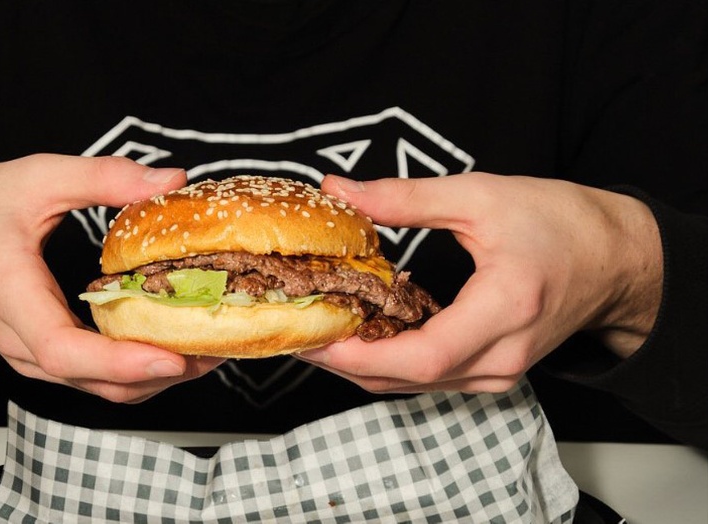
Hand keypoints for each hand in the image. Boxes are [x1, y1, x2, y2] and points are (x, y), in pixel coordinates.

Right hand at [0, 154, 223, 402]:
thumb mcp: (35, 177)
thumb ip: (102, 177)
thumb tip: (169, 179)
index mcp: (9, 294)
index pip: (63, 350)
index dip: (120, 361)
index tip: (172, 356)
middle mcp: (20, 341)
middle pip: (95, 381)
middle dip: (161, 374)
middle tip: (218, 347)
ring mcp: (33, 357)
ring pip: (101, 389)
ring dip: (156, 378)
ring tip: (208, 349)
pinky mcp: (47, 358)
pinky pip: (97, 379)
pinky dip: (139, 371)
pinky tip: (174, 345)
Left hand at [297, 172, 662, 392]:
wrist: (615, 258)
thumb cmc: (560, 223)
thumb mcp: (481, 195)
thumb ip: (406, 198)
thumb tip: (342, 190)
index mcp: (505, 308)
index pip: (424, 354)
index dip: (363, 356)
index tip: (316, 340)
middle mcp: (503, 356)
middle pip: (411, 379)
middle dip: (348, 363)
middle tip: (300, 333)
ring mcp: (501, 373)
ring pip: (417, 386)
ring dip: (365, 366)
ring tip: (322, 334)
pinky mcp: (496, 373)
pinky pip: (433, 379)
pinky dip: (393, 364)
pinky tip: (365, 337)